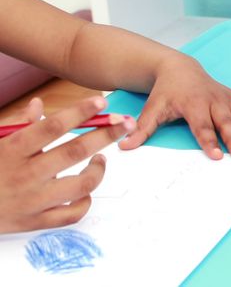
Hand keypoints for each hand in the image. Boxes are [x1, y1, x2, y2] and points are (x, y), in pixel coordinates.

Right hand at [0, 96, 133, 233]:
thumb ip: (17, 124)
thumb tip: (39, 104)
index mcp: (12, 150)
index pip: (52, 127)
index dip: (79, 112)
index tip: (101, 102)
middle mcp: (25, 175)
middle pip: (74, 152)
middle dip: (105, 135)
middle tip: (124, 125)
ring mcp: (32, 200)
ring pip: (80, 185)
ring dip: (98, 170)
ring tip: (101, 158)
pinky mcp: (35, 222)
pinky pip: (71, 214)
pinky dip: (85, 202)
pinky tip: (86, 190)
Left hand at [118, 55, 230, 159]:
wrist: (178, 68)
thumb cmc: (166, 91)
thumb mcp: (152, 108)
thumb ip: (142, 128)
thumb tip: (125, 146)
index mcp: (193, 105)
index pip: (201, 126)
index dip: (209, 141)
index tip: (216, 155)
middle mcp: (213, 102)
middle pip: (226, 122)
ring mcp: (226, 99)